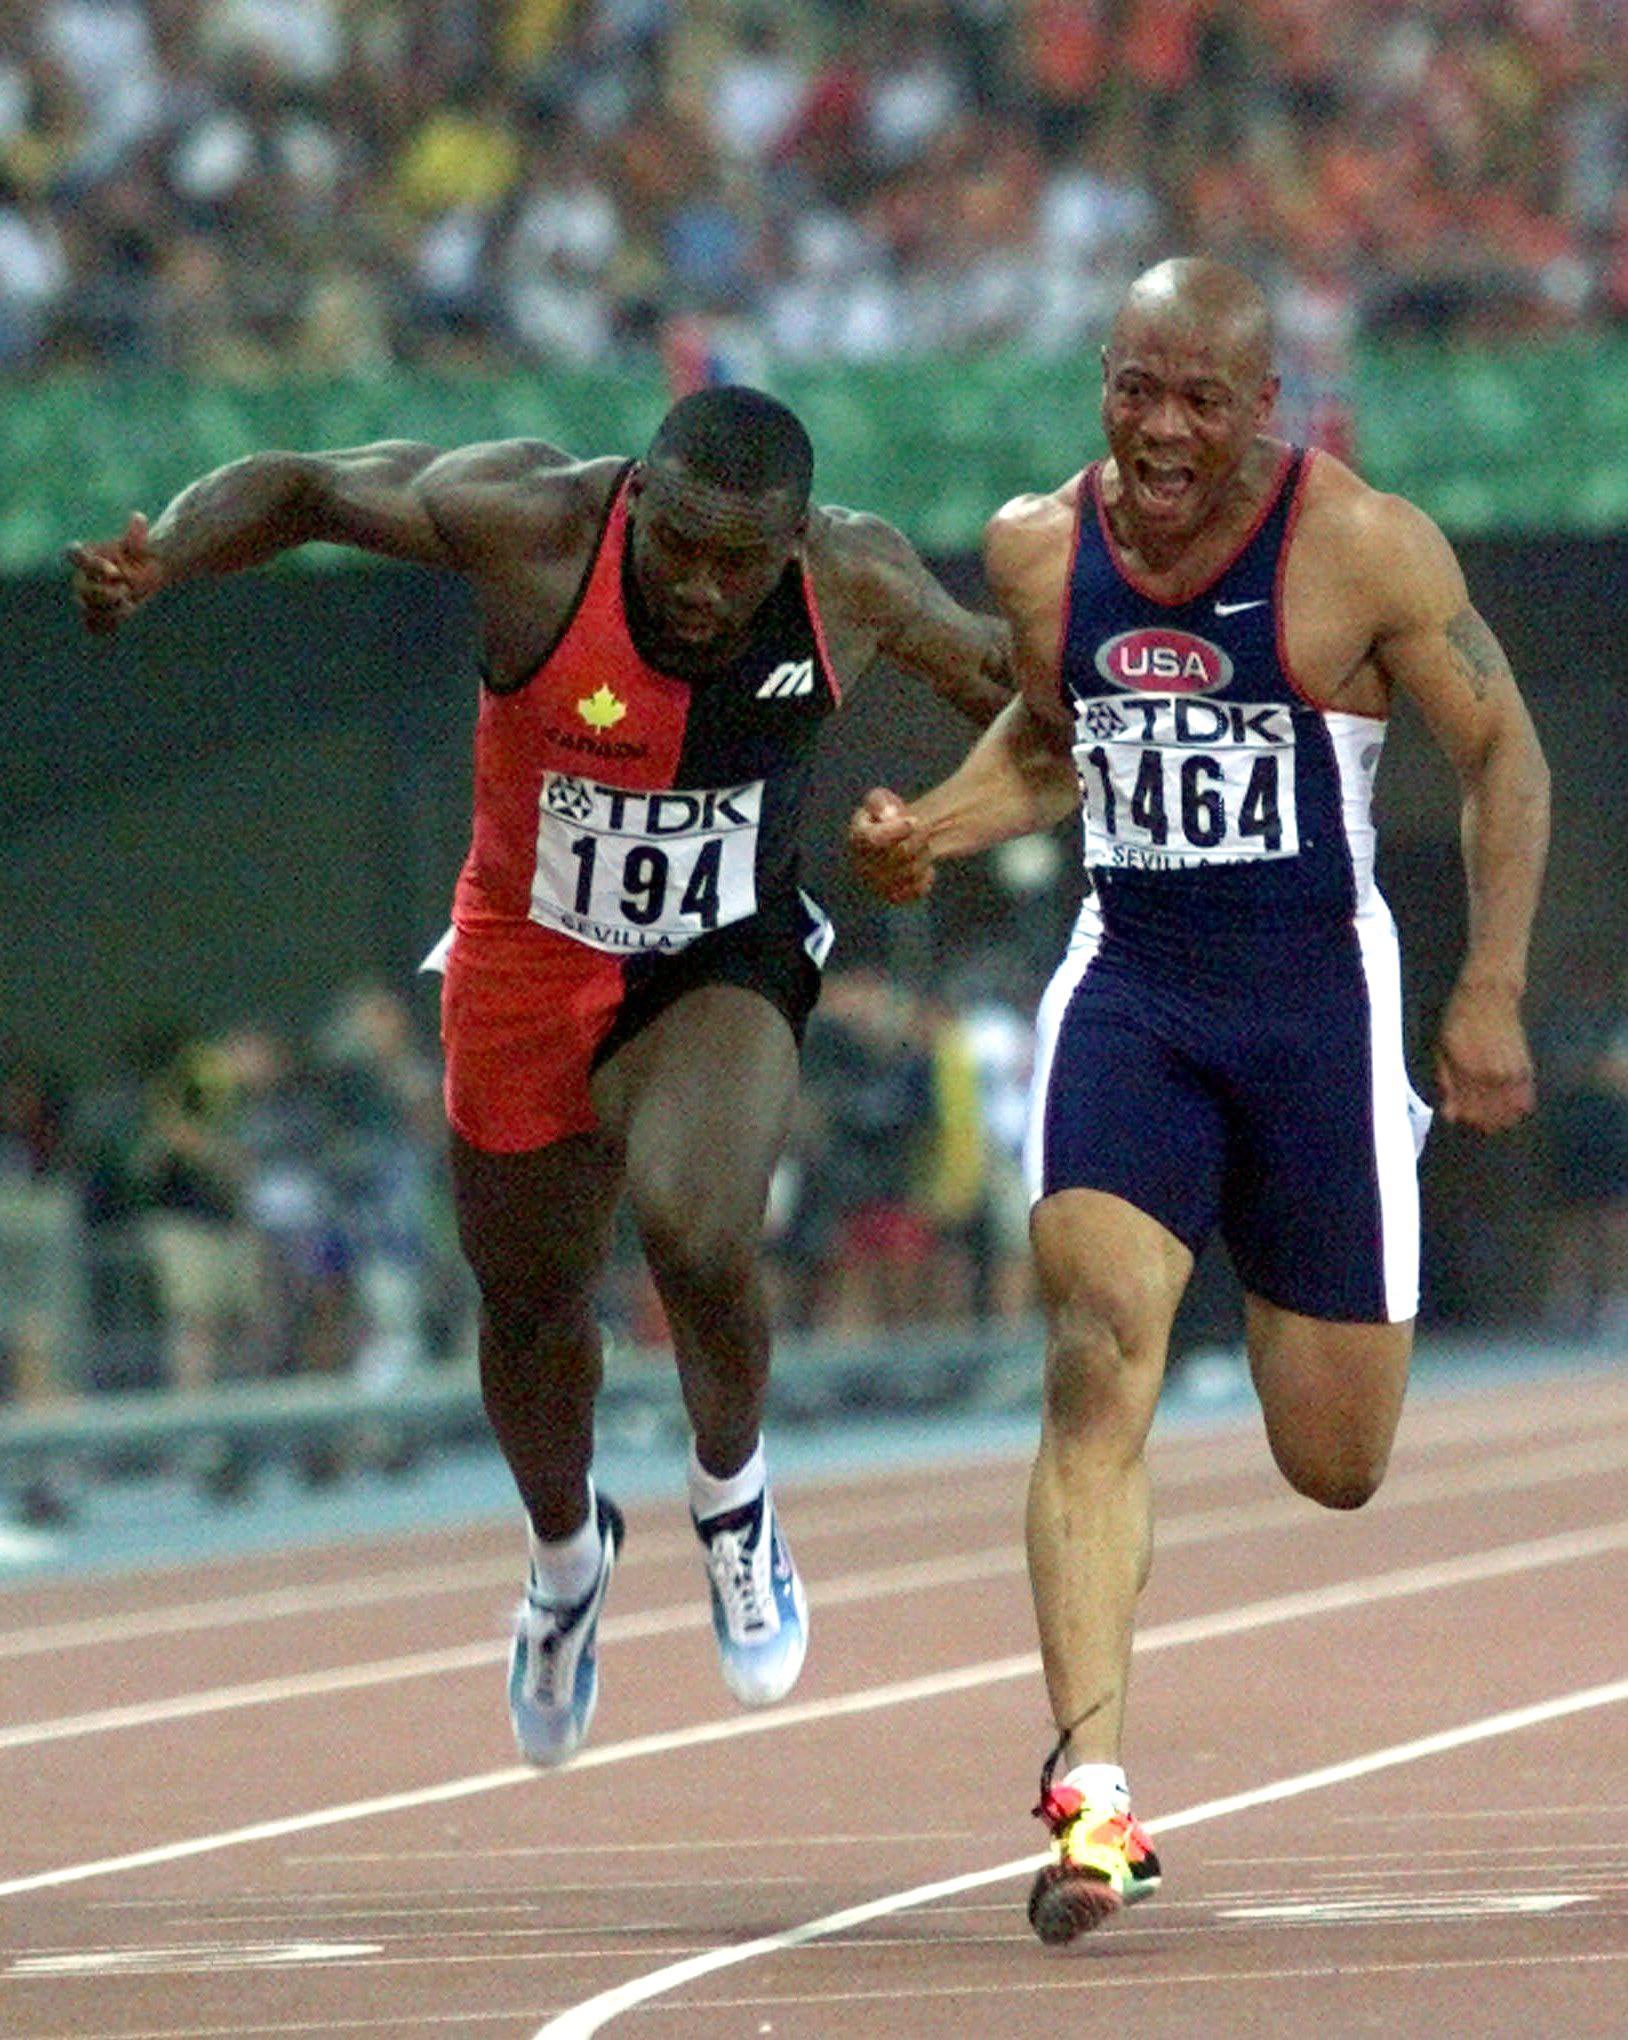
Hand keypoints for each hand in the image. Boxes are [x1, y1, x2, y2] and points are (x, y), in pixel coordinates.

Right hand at [65, 512, 164, 634]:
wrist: (145, 573)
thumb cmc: (138, 555)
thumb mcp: (140, 545)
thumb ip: (136, 535)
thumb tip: (137, 517)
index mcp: (87, 555)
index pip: (74, 555)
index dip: (93, 565)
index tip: (116, 572)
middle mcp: (82, 576)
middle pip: (83, 589)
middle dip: (106, 593)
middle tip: (127, 591)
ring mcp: (86, 597)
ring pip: (87, 609)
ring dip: (109, 611)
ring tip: (128, 604)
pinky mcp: (95, 613)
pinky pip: (93, 625)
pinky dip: (108, 624)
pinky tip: (123, 614)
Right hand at [847, 786, 934, 903]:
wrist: (894, 841)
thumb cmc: (886, 817)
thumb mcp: (879, 800)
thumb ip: (878, 803)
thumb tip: (890, 815)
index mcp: (856, 839)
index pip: (874, 839)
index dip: (897, 830)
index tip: (914, 820)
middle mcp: (861, 865)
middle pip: (901, 852)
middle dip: (919, 838)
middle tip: (925, 829)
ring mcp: (876, 884)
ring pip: (911, 871)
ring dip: (925, 855)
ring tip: (925, 845)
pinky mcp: (891, 896)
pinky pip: (915, 890)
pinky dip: (926, 878)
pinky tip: (926, 868)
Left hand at [1435, 977, 1535, 1132]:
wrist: (1490, 996)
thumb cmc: (1460, 1021)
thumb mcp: (1442, 1049)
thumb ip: (1446, 1082)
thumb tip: (1450, 1114)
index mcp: (1469, 1071)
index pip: (1469, 1111)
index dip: (1464, 1118)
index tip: (1459, 1116)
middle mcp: (1493, 1075)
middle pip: (1491, 1117)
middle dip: (1480, 1123)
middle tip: (1474, 1117)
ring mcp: (1513, 1073)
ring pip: (1510, 1113)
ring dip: (1500, 1119)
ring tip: (1490, 1115)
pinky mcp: (1527, 1069)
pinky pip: (1526, 1100)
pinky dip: (1517, 1109)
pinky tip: (1508, 1108)